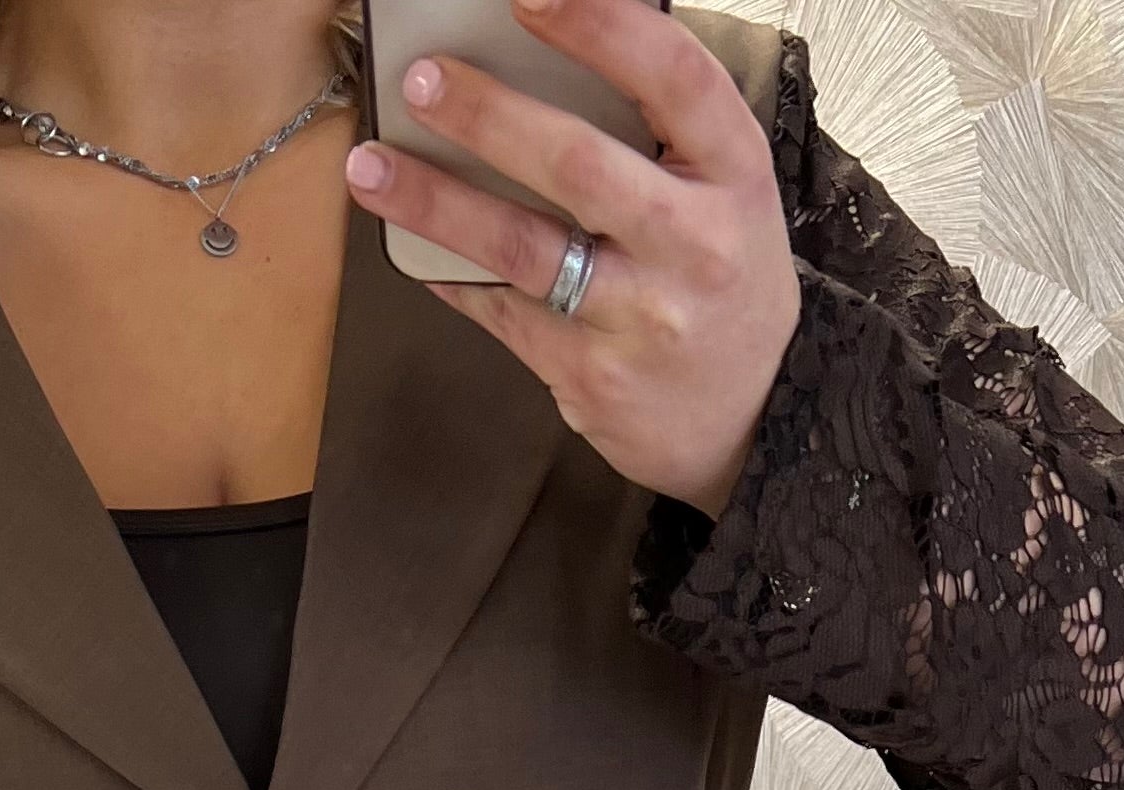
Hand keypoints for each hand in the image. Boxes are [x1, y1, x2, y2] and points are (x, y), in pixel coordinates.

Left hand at [342, 0, 798, 518]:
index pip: (674, 78)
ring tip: (372, 167)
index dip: (601, 26)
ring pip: (525, 250)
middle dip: (490, 116)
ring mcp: (641, 318)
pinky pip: (503, 314)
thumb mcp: (724, 189)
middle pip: (580, 166)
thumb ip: (658, 125)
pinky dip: (451, 275)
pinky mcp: (592, 378)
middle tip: (422, 80)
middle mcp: (695, 244)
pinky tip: (411, 244)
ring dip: (438, 203)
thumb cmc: (722, 281)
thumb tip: (544, 52)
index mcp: (734, 173)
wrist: (750, 417)